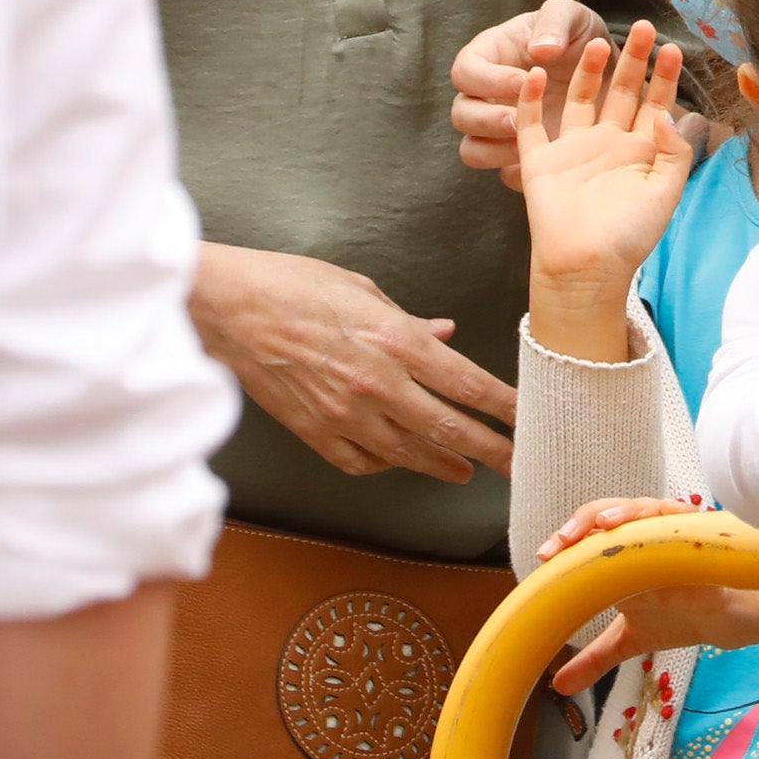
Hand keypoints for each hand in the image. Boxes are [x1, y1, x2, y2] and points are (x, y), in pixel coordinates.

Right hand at [189, 245, 516, 482]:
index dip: (505, 408)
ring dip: (444, 464)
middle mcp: (379, 386)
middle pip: (450, 430)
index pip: (468, 386)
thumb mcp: (363, 290)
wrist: (230, 311)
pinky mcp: (317, 434)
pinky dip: (386, 464)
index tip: (528, 419)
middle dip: (491, 450)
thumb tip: (444, 335)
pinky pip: (363, 462)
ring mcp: (346, 416)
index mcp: (396, 343)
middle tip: (517, 464)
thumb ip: (409, 321)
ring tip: (466, 470)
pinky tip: (398, 460)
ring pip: (410, 455)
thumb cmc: (293, 287)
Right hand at [452, 1, 596, 178]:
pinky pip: (503, 174)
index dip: (488, 79)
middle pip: (461, 115)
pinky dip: (517, 172)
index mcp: (489, 57)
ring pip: (472, 150)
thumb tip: (539, 52)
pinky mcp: (517, 156)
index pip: (465, 71)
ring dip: (494, 151)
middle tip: (520, 120)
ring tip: (528, 144)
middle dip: (487, 120)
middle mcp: (485, 96)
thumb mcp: (572, 17)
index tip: (524, 80)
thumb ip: (554, 23)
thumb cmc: (579, 38)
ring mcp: (499, 130)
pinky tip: (544, 164)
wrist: (606, 73)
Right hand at [520, 21, 696, 310]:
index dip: (664, 77)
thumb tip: (668, 112)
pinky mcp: (540, 160)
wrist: (585, 268)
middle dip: (631, 60)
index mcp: (639, 152)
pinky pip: (531, 123)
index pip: (655, 104)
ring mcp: (572, 149)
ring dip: (588, 72)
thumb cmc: (629, 236)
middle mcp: (606, 144)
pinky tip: (536, 74)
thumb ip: (673, 151)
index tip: (672, 47)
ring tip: (597, 43)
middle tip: (640, 26)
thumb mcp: (665, 193)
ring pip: (580, 100)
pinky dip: (530, 99)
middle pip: (620, 92)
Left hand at [528, 494, 758, 692]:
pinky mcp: (715, 549)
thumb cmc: (684, 613)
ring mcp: (686, 535)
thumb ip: (595, 656)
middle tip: (563, 545)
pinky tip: (655, 559)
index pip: (593, 528)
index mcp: (631, 545)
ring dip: (629, 515)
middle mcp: (655, 531)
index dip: (568, 537)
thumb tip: (557, 685)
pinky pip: (694, 540)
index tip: (544, 558)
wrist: (734, 622)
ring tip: (604, 526)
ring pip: (655, 510)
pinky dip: (675, 547)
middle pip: (617, 509)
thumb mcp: (631, 638)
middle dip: (587, 522)